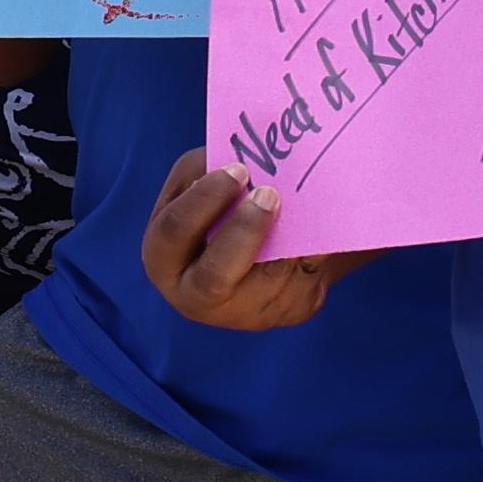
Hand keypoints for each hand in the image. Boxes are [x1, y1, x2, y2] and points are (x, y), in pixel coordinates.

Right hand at [142, 149, 344, 331]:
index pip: (174, 231)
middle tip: (270, 195)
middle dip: (245, 232)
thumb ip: (207, 170)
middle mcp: (196, 297)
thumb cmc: (214, 207)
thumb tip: (246, 167)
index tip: (239, 169)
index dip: (205, 199)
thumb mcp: (196, 181)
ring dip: (290, 240)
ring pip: (273, 280)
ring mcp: (245, 314)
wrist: (254, 249)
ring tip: (302, 205)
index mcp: (164, 259)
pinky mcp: (288, 313)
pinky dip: (317, 251)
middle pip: (215, 277)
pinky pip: (307, 283)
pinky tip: (318, 230)